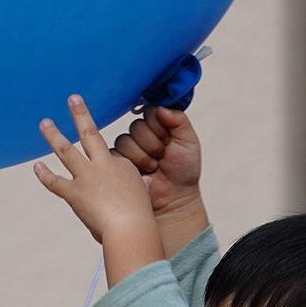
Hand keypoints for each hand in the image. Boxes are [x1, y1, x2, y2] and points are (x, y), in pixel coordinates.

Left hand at [34, 95, 166, 285]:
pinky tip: (37, 166)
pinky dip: (45, 174)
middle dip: (80, 114)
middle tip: (72, 98)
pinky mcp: (74, 193)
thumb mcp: (144, 198)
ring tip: (44, 122)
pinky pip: (55, 182)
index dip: (111, 167)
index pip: (111, 157)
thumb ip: (141, 187)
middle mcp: (103, 165)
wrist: (130, 228)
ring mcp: (86, 177)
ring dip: (54, 135)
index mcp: (122, 165)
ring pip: (66, 150)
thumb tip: (146, 181)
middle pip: (90, 133)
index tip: (114, 185)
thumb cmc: (139, 218)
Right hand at [114, 105, 208, 258]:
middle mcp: (142, 135)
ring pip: (126, 140)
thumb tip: (160, 108)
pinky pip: (117, 155)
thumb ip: (178, 120)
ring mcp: (129, 149)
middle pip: (137, 127)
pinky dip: (133, 164)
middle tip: (162, 156)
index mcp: (159, 125)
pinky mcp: (118, 163)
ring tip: (154, 167)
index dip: (159, 127)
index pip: (150, 112)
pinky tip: (144, 173)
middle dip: (153, 144)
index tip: (169, 140)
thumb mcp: (189, 142)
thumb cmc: (184, 171)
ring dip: (143, 156)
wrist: (175, 199)